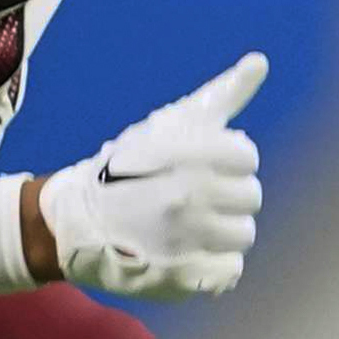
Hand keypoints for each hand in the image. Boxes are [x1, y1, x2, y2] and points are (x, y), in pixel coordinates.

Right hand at [32, 53, 267, 298]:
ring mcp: (187, 240)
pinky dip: (216, 264)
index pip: (247, 157)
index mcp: (192, 155)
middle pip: (250, 197)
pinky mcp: (183, 277)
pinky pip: (230, 271)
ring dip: (223, 229)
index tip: (198, 165)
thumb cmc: (131, 163)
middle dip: (226, 195)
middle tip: (189, 196)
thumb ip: (224, 93)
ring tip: (190, 224)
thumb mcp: (174, 120)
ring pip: (244, 235)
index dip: (226, 161)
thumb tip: (261, 61)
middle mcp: (191, 196)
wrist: (77, 217)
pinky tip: (191, 252)